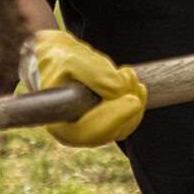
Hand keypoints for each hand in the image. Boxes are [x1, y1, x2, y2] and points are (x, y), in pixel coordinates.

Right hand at [18, 30, 146, 146]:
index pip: (88, 131)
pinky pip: (127, 121)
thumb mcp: (72, 60)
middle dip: (125, 102)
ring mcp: (90, 131)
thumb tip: (119, 91)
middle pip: (110, 131)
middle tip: (126, 74)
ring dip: (133, 99)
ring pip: (122, 127)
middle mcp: (74, 133)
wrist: (60, 60)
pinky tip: (134, 84)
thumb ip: (94, 73)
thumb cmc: (60, 60)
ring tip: (126, 73)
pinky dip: (136, 102)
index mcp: (58, 123)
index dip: (113, 118)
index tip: (133, 101)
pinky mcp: (104, 125)